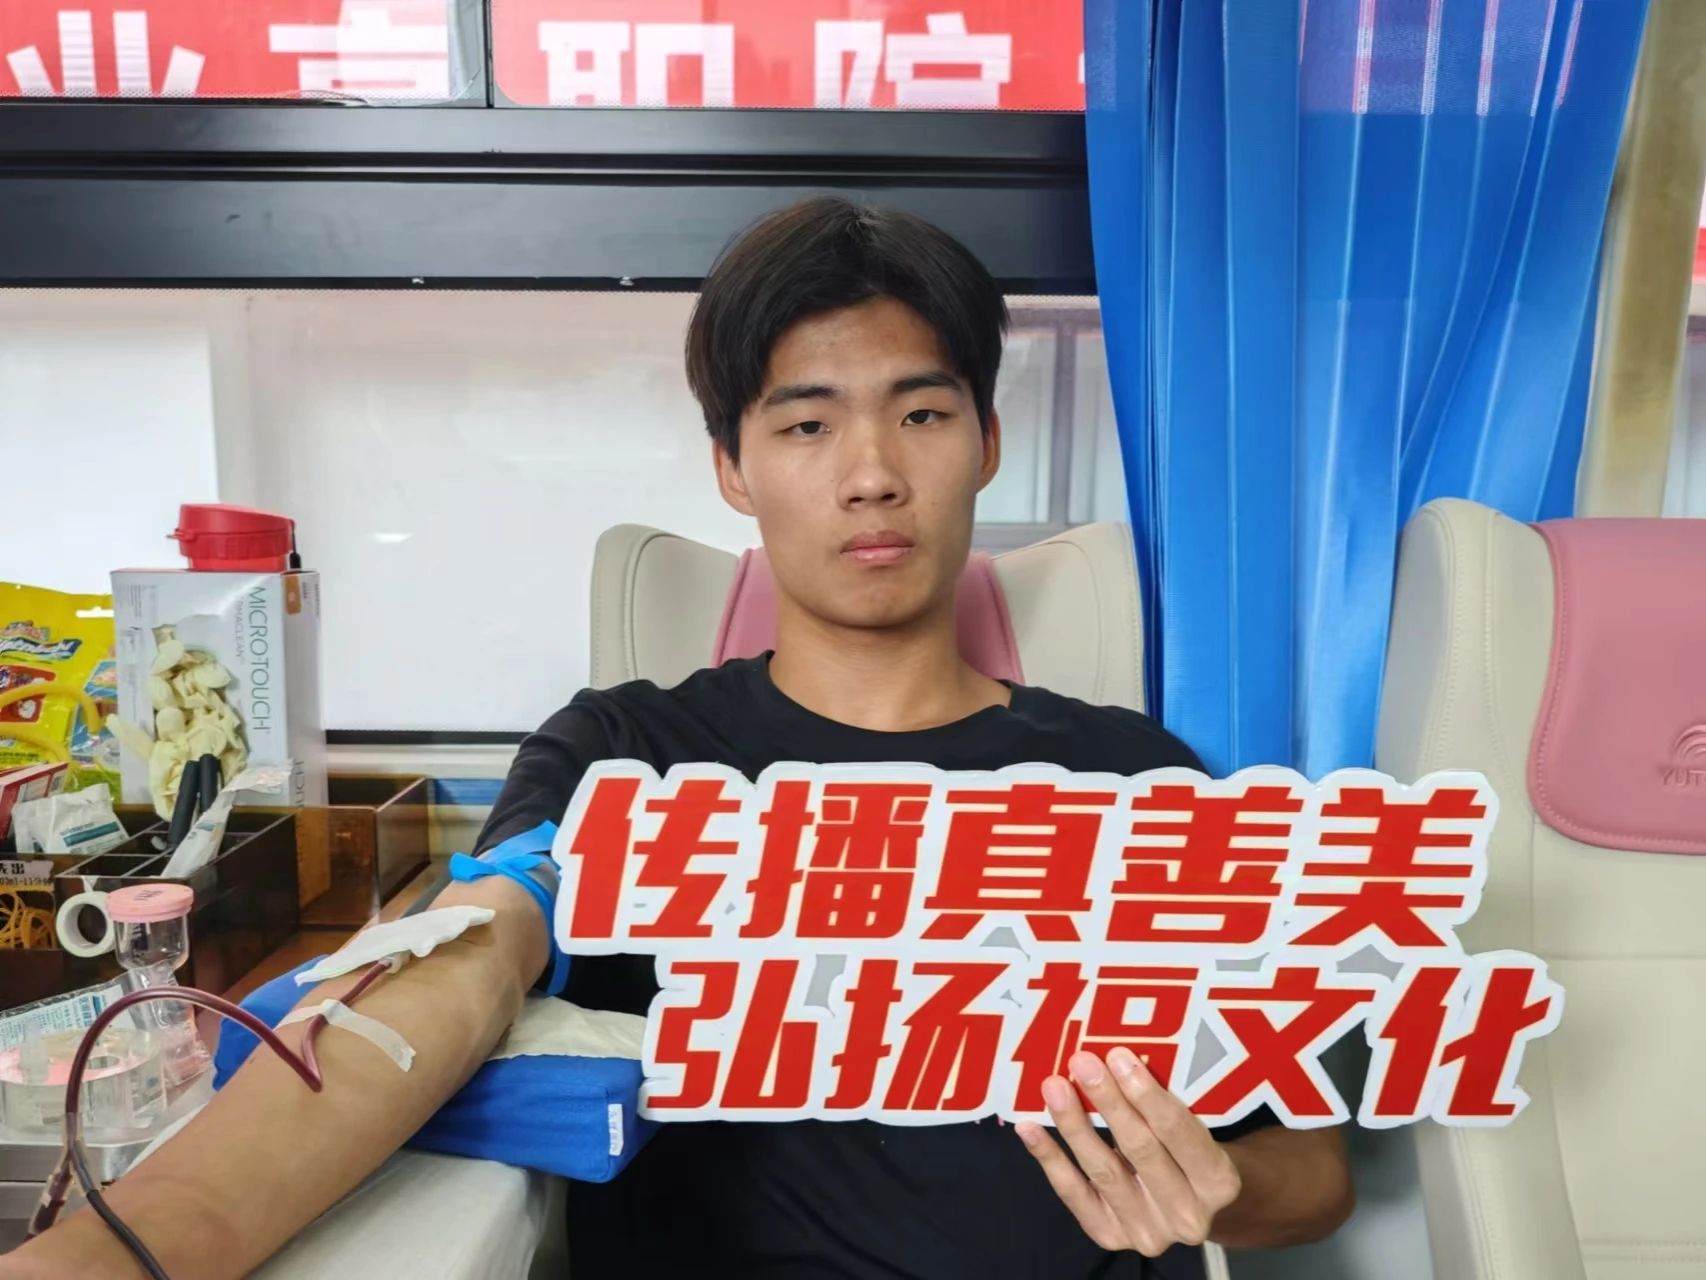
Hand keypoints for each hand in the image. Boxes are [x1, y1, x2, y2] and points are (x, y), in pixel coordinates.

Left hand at [1015, 1048, 1240, 1255]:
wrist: (1193, 1205)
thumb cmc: (1190, 1151)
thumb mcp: (1197, 1128)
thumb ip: (1166, 1102)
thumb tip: (1116, 1057)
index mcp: (1220, 1182)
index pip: (1179, 1132)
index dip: (1146, 1094)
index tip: (1117, 1056)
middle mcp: (1188, 1216)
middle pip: (1140, 1150)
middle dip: (1107, 1101)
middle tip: (1081, 1062)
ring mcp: (1149, 1232)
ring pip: (1103, 1171)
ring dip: (1074, 1125)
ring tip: (1053, 1087)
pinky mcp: (1112, 1237)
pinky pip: (1075, 1195)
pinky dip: (1049, 1159)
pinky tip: (1030, 1128)